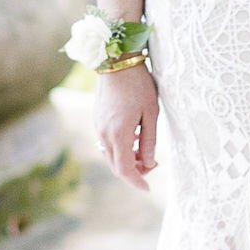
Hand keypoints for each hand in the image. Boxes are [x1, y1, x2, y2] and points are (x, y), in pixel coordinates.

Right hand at [94, 64, 158, 189]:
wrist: (116, 61)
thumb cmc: (138, 85)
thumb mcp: (151, 114)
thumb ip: (149, 142)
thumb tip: (149, 164)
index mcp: (118, 134)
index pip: (125, 170)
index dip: (136, 181)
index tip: (148, 188)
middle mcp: (104, 133)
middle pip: (116, 165)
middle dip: (133, 171)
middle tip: (152, 165)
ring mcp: (98, 126)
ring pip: (110, 154)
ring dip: (126, 159)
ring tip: (144, 150)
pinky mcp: (97, 119)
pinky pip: (107, 142)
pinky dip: (120, 147)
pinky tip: (134, 136)